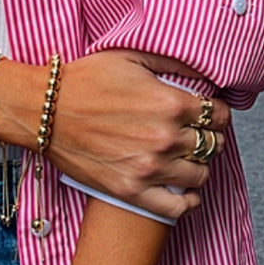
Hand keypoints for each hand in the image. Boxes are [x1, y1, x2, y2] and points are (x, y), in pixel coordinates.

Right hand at [47, 52, 230, 220]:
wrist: (45, 110)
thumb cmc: (84, 81)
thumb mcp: (132, 57)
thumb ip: (174, 63)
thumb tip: (205, 72)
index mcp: (170, 103)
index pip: (218, 115)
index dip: (218, 113)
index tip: (210, 114)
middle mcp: (165, 138)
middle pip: (212, 144)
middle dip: (210, 136)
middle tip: (197, 133)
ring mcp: (149, 168)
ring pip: (200, 174)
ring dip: (199, 165)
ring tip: (188, 158)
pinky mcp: (131, 191)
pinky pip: (177, 207)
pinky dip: (189, 201)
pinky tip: (186, 191)